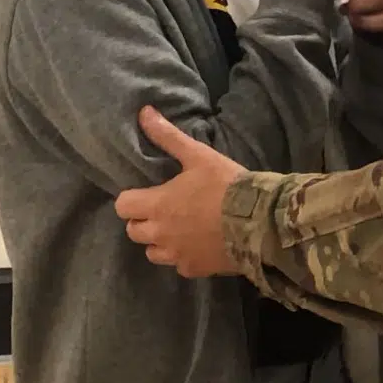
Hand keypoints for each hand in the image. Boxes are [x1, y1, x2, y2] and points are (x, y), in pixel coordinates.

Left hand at [115, 107, 246, 277]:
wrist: (259, 222)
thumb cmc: (225, 185)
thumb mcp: (198, 155)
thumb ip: (168, 136)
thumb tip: (143, 112)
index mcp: (157, 205)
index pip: (122, 206)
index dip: (130, 198)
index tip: (145, 191)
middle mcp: (160, 234)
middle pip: (133, 231)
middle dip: (143, 219)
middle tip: (163, 207)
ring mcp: (177, 255)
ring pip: (152, 252)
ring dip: (159, 240)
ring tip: (179, 227)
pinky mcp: (195, 270)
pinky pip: (178, 265)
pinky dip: (183, 256)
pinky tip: (198, 244)